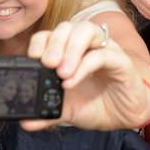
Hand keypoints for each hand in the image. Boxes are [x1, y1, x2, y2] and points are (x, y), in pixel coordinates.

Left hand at [20, 21, 149, 130]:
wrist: (124, 117)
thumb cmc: (96, 104)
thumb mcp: (66, 109)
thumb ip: (47, 112)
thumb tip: (25, 122)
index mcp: (69, 50)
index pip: (51, 34)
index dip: (40, 42)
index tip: (32, 58)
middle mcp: (87, 44)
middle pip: (67, 27)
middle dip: (54, 43)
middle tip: (47, 64)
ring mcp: (105, 49)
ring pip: (86, 31)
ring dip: (71, 49)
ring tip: (61, 72)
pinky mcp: (121, 61)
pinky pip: (103, 54)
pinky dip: (85, 66)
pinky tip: (72, 81)